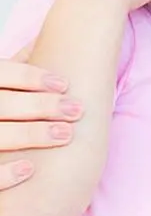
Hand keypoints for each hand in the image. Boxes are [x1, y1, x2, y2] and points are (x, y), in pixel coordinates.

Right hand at [0, 44, 80, 188]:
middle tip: (77, 110)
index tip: (64, 83)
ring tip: (66, 134)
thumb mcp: (2, 96)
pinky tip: (31, 169)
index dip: (28, 76)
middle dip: (40, 105)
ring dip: (32, 134)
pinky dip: (5, 172)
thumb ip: (12, 76)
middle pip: (1, 104)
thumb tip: (40, 43)